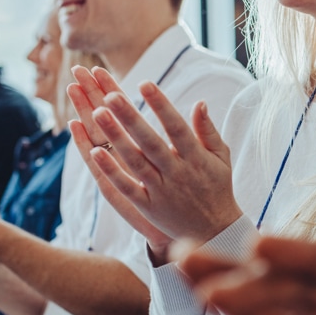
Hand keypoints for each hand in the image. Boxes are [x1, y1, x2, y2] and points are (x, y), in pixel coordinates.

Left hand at [73, 66, 241, 246]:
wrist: (215, 231)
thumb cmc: (217, 187)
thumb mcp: (221, 157)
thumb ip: (208, 130)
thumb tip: (199, 102)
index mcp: (196, 158)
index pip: (176, 127)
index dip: (161, 105)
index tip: (145, 83)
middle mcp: (178, 173)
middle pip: (150, 141)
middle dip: (130, 117)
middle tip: (110, 95)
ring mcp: (162, 190)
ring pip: (135, 162)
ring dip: (116, 138)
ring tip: (97, 113)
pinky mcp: (148, 207)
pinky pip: (126, 188)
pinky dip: (111, 171)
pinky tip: (94, 152)